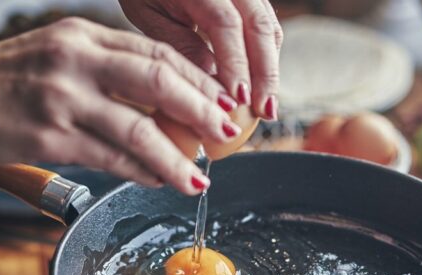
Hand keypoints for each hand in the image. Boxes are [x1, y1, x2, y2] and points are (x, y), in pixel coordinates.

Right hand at [0, 19, 246, 194]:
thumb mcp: (53, 58)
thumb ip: (102, 72)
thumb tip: (157, 106)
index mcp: (81, 35)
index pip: (156, 52)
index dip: (198, 79)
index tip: (221, 101)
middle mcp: (75, 59)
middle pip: (160, 80)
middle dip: (204, 110)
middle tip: (229, 132)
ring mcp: (61, 97)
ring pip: (140, 127)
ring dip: (178, 157)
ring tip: (200, 176)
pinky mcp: (48, 136)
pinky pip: (111, 157)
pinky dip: (142, 171)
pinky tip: (160, 180)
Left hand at [120, 0, 282, 119]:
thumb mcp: (151, 15)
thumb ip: (181, 45)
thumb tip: (213, 84)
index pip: (225, 24)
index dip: (235, 64)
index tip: (238, 99)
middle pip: (259, 26)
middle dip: (265, 73)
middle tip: (263, 111)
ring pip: (270, 28)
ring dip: (270, 69)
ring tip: (266, 106)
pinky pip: (268, 27)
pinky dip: (267, 59)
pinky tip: (260, 87)